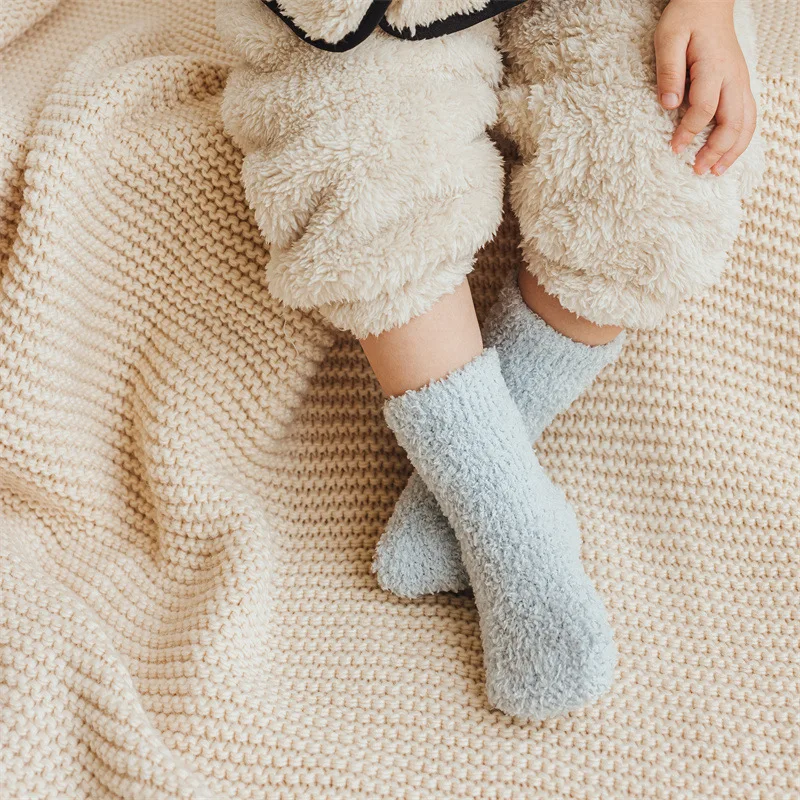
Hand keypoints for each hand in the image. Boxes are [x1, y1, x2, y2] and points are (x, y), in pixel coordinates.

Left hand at [654, 0, 756, 175]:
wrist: (708, 3)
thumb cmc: (685, 20)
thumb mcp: (668, 39)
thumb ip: (668, 70)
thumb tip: (668, 104)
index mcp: (714, 67)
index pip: (704, 108)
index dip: (689, 132)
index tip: (673, 148)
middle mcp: (734, 78)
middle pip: (733, 122)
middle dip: (716, 150)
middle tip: (697, 170)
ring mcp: (741, 82)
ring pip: (746, 123)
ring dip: (732, 151)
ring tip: (715, 171)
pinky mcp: (740, 86)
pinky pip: (748, 117)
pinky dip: (740, 140)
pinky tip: (726, 155)